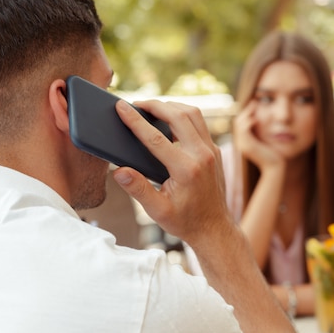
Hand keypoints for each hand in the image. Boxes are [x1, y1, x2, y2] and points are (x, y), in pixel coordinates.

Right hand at [112, 99, 232, 246]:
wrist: (214, 228)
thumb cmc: (185, 221)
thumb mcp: (157, 211)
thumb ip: (138, 189)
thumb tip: (118, 171)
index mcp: (186, 169)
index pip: (155, 137)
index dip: (135, 121)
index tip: (121, 107)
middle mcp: (202, 155)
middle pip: (178, 115)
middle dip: (155, 105)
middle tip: (135, 104)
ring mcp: (212, 150)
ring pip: (192, 114)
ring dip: (170, 106)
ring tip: (151, 108)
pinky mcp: (214, 150)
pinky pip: (199, 123)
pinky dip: (182, 116)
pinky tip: (168, 120)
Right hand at [233, 100, 284, 172]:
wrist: (275, 166)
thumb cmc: (273, 152)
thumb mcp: (265, 138)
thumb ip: (261, 130)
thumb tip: (260, 117)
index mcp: (244, 141)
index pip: (240, 123)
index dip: (246, 112)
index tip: (254, 103)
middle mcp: (240, 143)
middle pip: (238, 121)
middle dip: (246, 111)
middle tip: (254, 102)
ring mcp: (243, 145)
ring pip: (239, 124)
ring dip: (247, 114)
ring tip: (255, 107)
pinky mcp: (247, 146)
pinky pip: (243, 130)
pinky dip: (248, 122)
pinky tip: (256, 118)